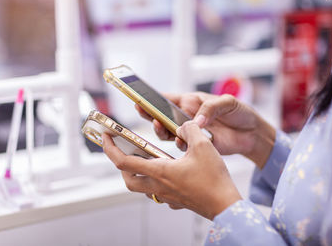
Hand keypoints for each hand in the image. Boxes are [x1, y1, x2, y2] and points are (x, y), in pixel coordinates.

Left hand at [102, 120, 240, 219]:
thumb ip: (190, 130)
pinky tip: (166, 174)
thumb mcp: (203, 146)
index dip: (110, 148)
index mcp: (159, 171)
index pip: (123, 162)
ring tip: (143, 159)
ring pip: (142, 187)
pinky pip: (158, 193)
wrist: (225, 206)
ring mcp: (167, 196)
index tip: (106, 137)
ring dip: (136, 174)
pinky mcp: (177, 201)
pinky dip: (155, 183)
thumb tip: (184, 125)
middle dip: (120, 164)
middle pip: (128, 179)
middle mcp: (159, 186)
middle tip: (122, 151)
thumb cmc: (214, 180)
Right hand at [136, 92, 274, 167]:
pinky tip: (182, 142)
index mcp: (191, 102)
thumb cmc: (240, 112)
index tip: (141, 101)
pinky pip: (181, 146)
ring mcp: (190, 132)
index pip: (167, 99)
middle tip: (148, 115)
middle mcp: (186, 116)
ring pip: (168, 132)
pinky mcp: (196, 146)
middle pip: (162, 116)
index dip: (152, 100)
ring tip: (162, 127)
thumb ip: (211, 108)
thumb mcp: (228, 102)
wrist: (252, 134)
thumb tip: (195, 121)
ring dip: (162, 131)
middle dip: (151, 116)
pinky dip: (179, 144)